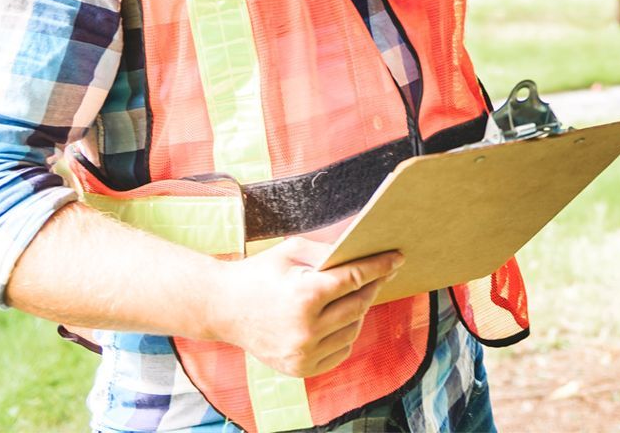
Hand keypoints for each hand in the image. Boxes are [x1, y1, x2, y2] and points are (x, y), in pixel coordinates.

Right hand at [206, 238, 404, 377]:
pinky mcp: (301, 369)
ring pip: (353, 329)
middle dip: (373, 286)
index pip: (355, 279)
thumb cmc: (259, 273)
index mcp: (304, 295)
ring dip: (359, 311)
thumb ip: (328, 250)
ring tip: (355, 296)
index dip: (379, 266)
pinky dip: (345, 334)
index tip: (397, 257)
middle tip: (383, 273)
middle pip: (359, 305)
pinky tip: (338, 319)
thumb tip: (364, 249)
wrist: (222, 309)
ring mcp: (303, 353)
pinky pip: (340, 350)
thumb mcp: (291, 251)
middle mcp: (306, 329)